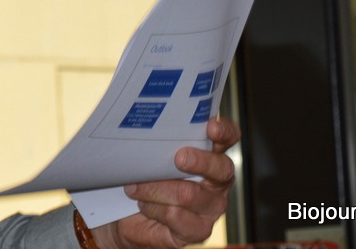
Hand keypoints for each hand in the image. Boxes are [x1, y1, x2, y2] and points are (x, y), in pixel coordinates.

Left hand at [91, 117, 238, 248]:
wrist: (127, 217)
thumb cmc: (142, 178)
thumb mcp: (150, 155)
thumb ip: (159, 142)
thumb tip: (147, 126)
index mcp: (210, 155)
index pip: (229, 137)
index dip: (225, 131)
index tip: (211, 127)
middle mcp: (216, 181)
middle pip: (221, 168)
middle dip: (200, 161)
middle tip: (179, 158)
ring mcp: (210, 208)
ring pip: (189, 194)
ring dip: (156, 188)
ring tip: (135, 186)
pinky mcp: (197, 230)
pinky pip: (177, 216)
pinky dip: (154, 208)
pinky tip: (143, 205)